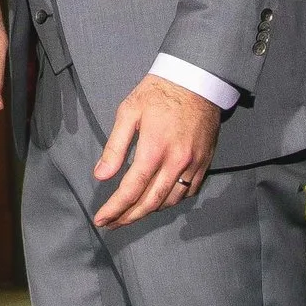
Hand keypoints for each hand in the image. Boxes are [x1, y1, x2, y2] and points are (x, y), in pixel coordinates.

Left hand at [93, 74, 222, 227]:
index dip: (115, 208)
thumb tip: (101, 175)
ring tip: (131, 214)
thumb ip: (115, 146)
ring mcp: (193, 164)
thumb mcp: (129, 112)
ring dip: (149, 212)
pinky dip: (171, 201)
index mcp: (154, 149)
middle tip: (112, 224)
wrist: (197, 80)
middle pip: (150, 202)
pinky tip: (158, 201)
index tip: (101, 219)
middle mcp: (176, 161)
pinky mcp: (204, 162)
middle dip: (128, 217)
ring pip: (170, 201)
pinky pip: (188, 192)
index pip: (131, 189)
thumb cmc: (158, 92)